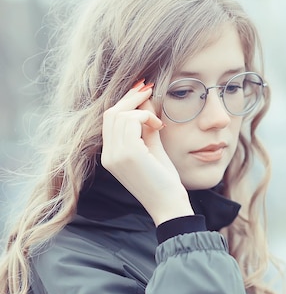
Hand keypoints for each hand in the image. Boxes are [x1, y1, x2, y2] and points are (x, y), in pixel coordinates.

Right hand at [101, 80, 193, 224]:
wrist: (169, 205)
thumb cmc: (164, 181)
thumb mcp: (152, 149)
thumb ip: (147, 128)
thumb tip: (146, 102)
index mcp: (111, 155)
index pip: (110, 121)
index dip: (125, 102)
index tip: (142, 90)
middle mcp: (108, 155)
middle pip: (111, 114)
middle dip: (131, 98)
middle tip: (149, 88)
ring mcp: (115, 155)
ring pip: (120, 115)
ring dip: (141, 109)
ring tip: (158, 121)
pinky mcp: (127, 154)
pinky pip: (131, 121)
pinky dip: (145, 117)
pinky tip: (158, 126)